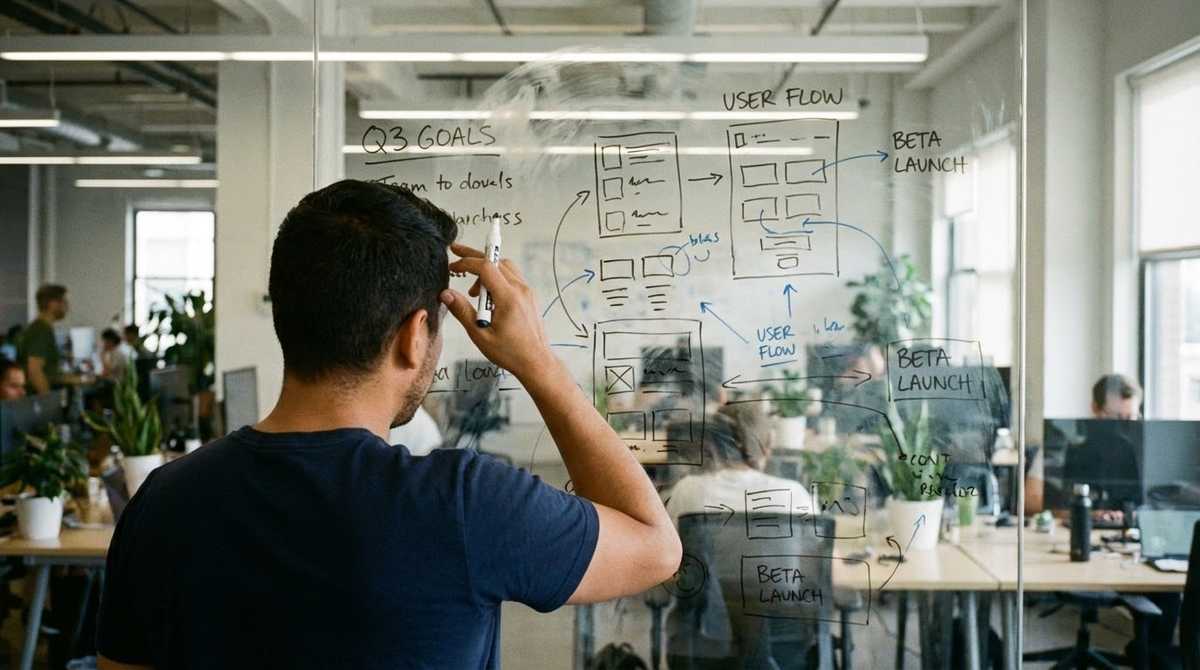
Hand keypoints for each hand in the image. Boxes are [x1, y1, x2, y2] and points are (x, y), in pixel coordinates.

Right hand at [441, 242, 558, 382]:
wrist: (536, 362)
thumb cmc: (510, 353)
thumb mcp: (480, 335)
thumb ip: (462, 311)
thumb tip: (446, 294)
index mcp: (508, 297)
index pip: (486, 267)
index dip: (466, 262)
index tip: (452, 267)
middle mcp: (520, 290)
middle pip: (496, 261)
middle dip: (474, 256)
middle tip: (456, 252)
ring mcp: (527, 292)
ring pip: (505, 267)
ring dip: (486, 270)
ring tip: (472, 291)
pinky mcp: (529, 297)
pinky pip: (512, 277)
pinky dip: (497, 278)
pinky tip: (487, 297)